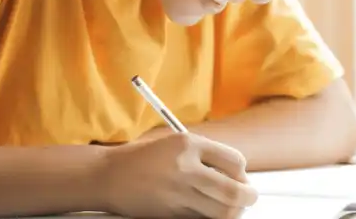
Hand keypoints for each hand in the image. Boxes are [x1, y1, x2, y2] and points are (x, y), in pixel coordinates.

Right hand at [100, 133, 256, 218]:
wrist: (107, 176)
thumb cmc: (143, 159)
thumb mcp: (174, 144)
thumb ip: (205, 156)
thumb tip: (238, 177)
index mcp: (188, 144)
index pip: (236, 161)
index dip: (242, 173)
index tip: (240, 178)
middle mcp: (185, 168)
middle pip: (235, 191)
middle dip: (248, 197)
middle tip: (248, 198)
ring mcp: (178, 193)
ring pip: (222, 211)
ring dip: (232, 212)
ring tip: (229, 208)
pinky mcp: (170, 213)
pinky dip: (209, 217)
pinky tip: (204, 211)